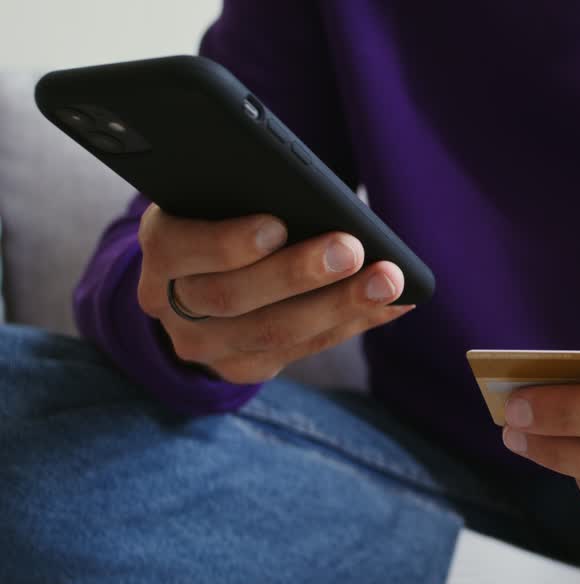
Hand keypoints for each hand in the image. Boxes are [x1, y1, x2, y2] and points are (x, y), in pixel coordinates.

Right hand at [135, 204, 412, 383]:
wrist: (191, 281)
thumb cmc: (221, 216)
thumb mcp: (215, 198)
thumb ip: (244, 191)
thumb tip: (317, 195)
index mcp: (160, 248)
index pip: (180, 247)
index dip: (228, 242)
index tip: (276, 225)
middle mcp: (170, 303)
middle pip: (232, 296)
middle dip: (299, 273)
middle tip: (353, 249)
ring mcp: (203, 345)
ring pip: (273, 332)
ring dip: (340, 305)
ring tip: (389, 280)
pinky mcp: (241, 368)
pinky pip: (302, 349)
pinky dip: (353, 323)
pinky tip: (393, 303)